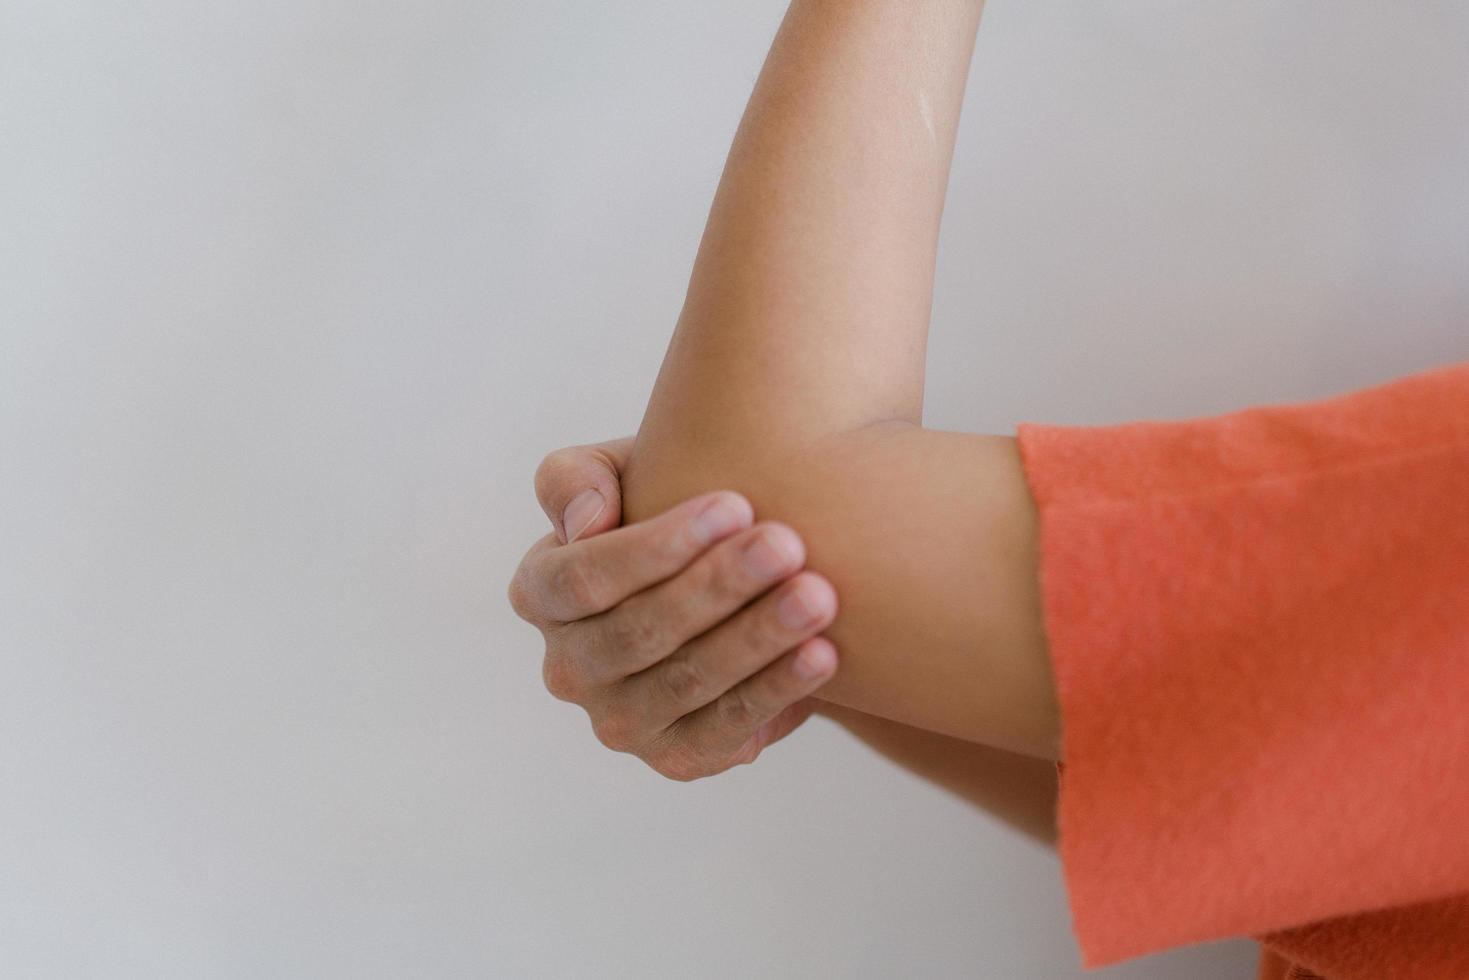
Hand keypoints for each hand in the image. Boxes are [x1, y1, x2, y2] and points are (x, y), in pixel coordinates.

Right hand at [507, 438, 839, 780]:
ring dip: (757, 638)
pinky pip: (727, 727)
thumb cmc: (667, 508)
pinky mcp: (677, 759)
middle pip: (640, 632)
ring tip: (818, 594)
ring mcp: (619, 723)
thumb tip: (584, 523)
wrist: (737, 579)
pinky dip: (778, 690)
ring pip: (688, 681)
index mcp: (540, 594)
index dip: (657, 546)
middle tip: (787, 543)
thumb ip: (579, 479)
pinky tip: (823, 653)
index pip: (584, 577)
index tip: (734, 505)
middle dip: (719, 585)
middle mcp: (568, 669)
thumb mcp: (620, 474)